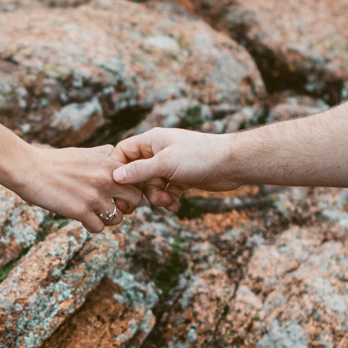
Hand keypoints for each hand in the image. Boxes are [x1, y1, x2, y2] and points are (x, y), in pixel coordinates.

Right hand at [15, 143, 142, 232]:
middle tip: (112, 207)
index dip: (131, 189)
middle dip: (126, 207)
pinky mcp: (80, 211)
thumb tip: (110, 150)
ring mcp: (94, 196)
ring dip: (107, 219)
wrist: (29, 168)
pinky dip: (91, 226)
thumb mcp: (81, 152)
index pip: (137, 179)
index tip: (119, 194)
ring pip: (118, 218)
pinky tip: (82, 219)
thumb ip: (100, 153)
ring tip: (94, 214)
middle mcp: (106, 179)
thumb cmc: (53, 161)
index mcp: (108, 163)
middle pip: (135, 200)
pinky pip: (98, 228)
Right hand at [111, 128, 243, 210]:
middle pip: (136, 173)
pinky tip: (175, 205)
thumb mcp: (165, 163)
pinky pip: (166, 190)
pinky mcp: (181, 177)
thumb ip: (140, 171)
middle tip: (136, 206)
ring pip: (152, 185)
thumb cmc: (199, 156)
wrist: (232, 164)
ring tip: (167, 202)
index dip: (117, 169)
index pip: (123, 152)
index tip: (115, 186)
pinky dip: (168, 199)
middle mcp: (159, 152)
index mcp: (151, 141)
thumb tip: (115, 177)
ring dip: (156, 196)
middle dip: (141, 189)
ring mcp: (170, 165)